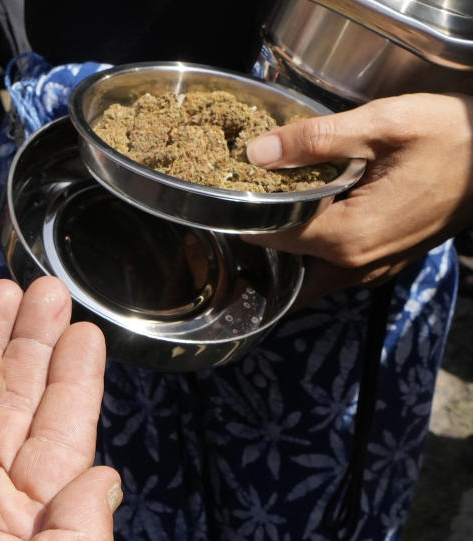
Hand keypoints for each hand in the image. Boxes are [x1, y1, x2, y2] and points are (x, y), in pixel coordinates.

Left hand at [245, 93, 472, 306]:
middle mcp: (359, 264)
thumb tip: (258, 152)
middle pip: (286, 263)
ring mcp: (376, 268)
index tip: (232, 193)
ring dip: (287, 251)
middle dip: (262, 239)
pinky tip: (309, 219)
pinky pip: (336, 268)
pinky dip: (314, 252)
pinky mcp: (388, 261)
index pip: (271, 237)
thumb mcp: (382, 125)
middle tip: (245, 206)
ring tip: (271, 213)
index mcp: (349, 237)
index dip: (245, 215)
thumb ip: (315, 140)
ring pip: (309, 273)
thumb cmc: (453, 137)